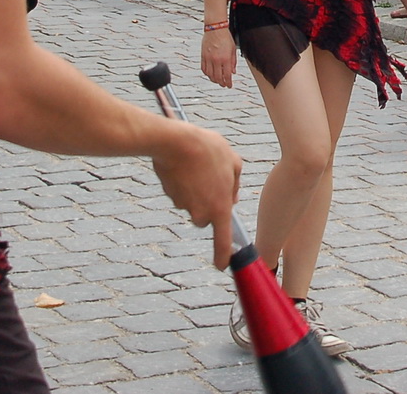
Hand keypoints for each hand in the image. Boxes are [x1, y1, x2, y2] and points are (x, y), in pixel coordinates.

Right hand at [149, 123, 242, 270]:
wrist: (175, 141)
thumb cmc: (208, 150)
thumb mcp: (233, 162)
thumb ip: (235, 184)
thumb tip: (231, 197)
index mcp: (220, 207)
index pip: (222, 241)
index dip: (222, 256)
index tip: (222, 266)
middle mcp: (201, 212)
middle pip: (206, 217)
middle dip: (208, 204)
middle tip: (212, 178)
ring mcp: (183, 204)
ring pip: (192, 203)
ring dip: (197, 190)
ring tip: (199, 166)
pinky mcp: (170, 194)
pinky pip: (180, 193)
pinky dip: (184, 182)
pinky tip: (186, 165)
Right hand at [200, 28, 236, 88]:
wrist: (215, 28)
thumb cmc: (225, 37)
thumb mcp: (233, 50)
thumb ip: (233, 62)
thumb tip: (233, 72)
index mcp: (225, 58)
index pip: (227, 75)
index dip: (228, 82)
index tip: (229, 85)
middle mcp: (216, 60)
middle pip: (218, 77)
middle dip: (221, 83)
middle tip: (224, 84)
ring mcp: (209, 58)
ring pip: (210, 75)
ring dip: (214, 80)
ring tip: (217, 80)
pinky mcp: (203, 56)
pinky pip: (204, 68)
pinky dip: (207, 73)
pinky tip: (210, 74)